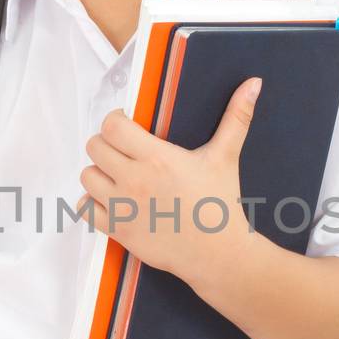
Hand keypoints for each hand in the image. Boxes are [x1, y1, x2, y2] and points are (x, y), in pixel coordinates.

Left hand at [75, 76, 263, 288]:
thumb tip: (254, 84)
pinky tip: (111, 199)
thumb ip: (236, 117)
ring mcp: (123, 207)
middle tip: (122, 150)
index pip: (112, 126)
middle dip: (106, 144)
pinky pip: (85, 208)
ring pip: (87, 176)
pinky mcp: (118, 230)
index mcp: (157, 158)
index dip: (115, 121)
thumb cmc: (221, 205)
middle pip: (95, 147)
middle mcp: (135, 180)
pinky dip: (92, 202)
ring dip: (98, 172)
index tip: (127, 126)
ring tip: (117, 175)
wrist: (218, 254)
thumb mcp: (226, 157)